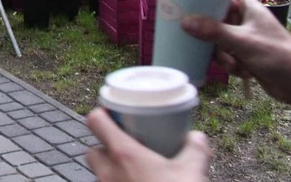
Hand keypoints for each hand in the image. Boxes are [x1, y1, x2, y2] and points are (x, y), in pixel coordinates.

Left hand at [86, 108, 208, 181]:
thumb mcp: (193, 173)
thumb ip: (196, 150)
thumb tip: (197, 136)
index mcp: (123, 154)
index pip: (95, 121)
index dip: (101, 115)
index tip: (112, 115)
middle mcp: (108, 172)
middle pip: (92, 152)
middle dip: (105, 150)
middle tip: (127, 151)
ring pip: (99, 176)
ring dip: (111, 173)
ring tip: (133, 176)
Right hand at [182, 0, 290, 109]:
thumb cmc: (277, 55)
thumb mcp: (242, 42)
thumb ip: (214, 31)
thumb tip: (185, 22)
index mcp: (249, 8)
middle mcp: (245, 21)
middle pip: (216, 18)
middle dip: (210, 33)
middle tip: (200, 38)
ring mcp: (244, 39)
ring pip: (218, 40)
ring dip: (221, 54)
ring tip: (232, 63)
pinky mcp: (244, 56)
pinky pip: (225, 55)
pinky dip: (230, 64)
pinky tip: (240, 72)